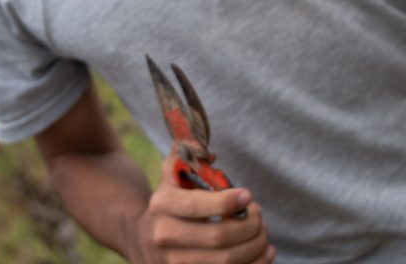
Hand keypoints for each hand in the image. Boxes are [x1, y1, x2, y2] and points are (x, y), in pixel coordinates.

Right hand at [129, 149, 274, 263]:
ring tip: (263, 234)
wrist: (141, 237)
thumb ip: (187, 152)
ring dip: (254, 247)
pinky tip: (265, 253)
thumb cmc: (169, 202)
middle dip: (249, 226)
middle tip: (259, 215)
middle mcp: (163, 237)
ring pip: (226, 262)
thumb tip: (210, 152)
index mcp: (161, 205)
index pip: (197, 206)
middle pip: (218, 237)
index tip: (248, 196)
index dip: (226, 202)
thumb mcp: (171, 173)